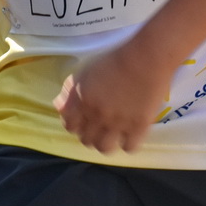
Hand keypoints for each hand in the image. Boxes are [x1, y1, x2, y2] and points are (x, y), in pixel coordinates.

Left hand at [54, 39, 172, 154]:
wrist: (146, 58)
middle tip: (99, 126)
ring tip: (114, 135)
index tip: (83, 121)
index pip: (70, 126)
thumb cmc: (115, 59)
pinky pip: (129, 147)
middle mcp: (97, 116)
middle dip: (90, 134)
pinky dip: (128, 143)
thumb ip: (70, 90)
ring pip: (105, 148)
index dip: (75, 125)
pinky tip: (130, 134)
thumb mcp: (85, 71)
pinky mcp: (138, 126)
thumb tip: (59, 106)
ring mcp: (118, 124)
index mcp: (82, 101)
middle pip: (86, 140)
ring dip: (106, 143)